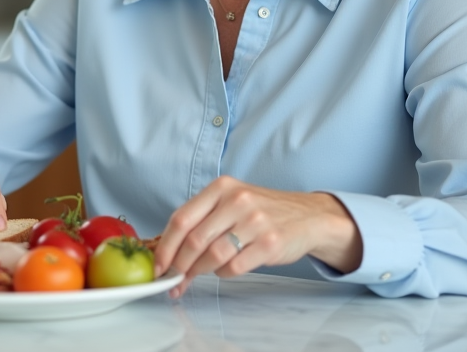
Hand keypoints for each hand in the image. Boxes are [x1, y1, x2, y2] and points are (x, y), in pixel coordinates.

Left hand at [153, 176, 361, 297]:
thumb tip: (169, 249)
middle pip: (194, 240)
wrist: (308, 216)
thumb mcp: (231, 201)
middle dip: (179, 265)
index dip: (165, 246)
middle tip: (174, 278)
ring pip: (213, 256)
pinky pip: (234, 267)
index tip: (158, 265)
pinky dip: (224, 273)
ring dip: (199, 272)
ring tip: (195, 276)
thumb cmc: (262, 211)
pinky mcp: (269, 243)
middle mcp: (237, 201)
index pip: (181, 218)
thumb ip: (203, 218)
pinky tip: (226, 269)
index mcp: (221, 188)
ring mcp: (255, 222)